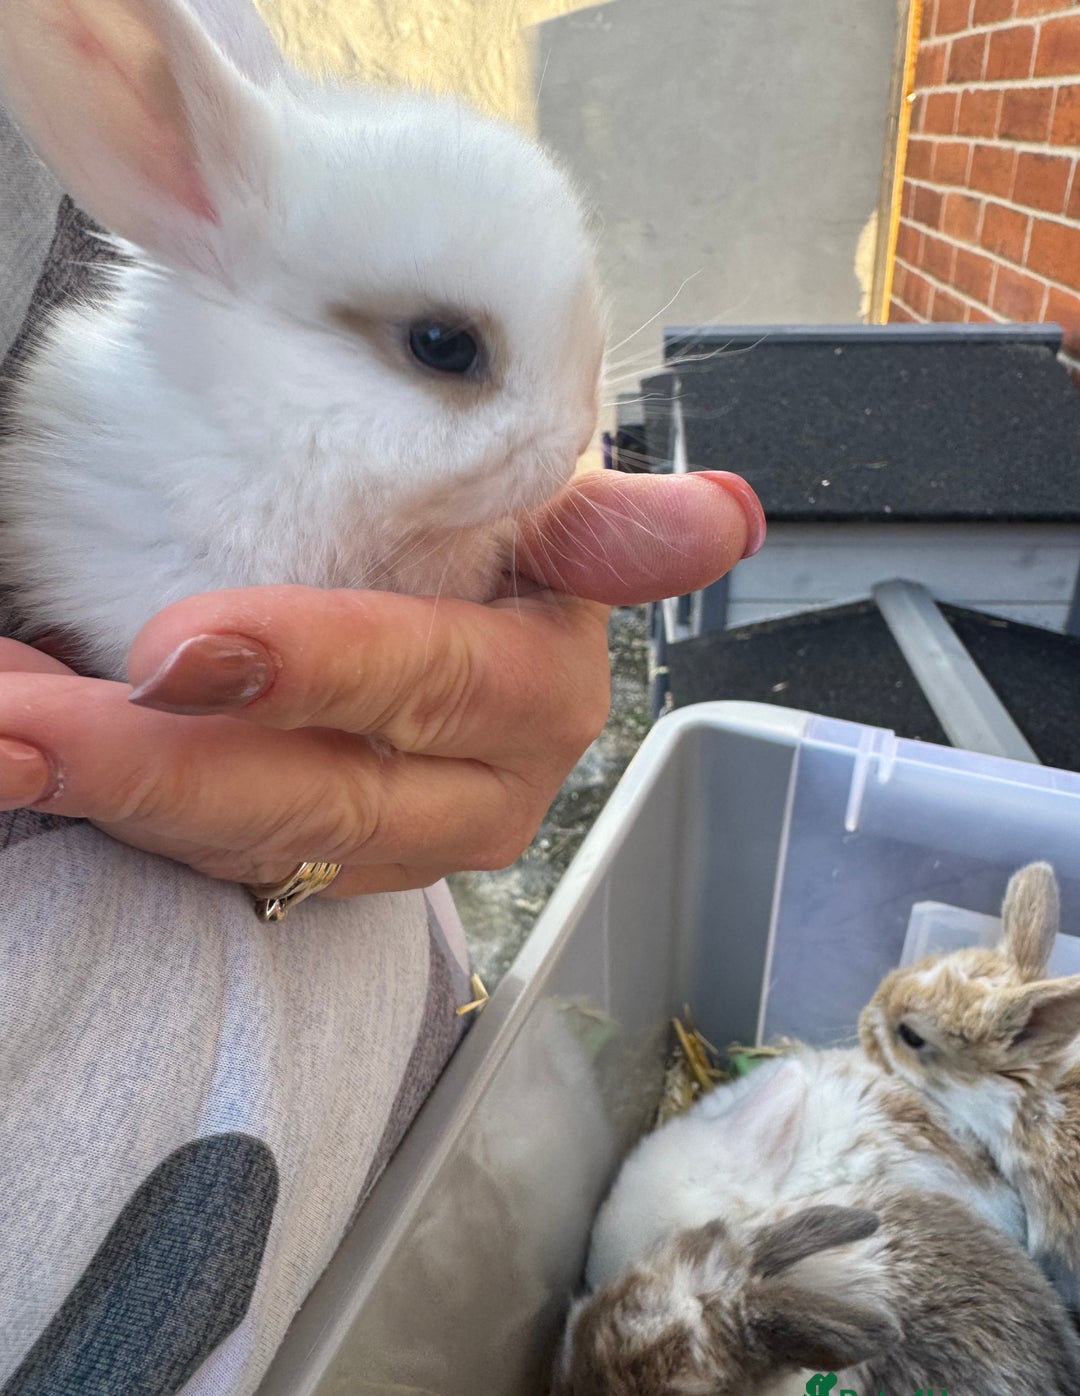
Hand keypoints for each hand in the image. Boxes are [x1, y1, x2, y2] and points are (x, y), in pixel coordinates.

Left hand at [0, 470, 762, 895]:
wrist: (451, 592)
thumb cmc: (484, 530)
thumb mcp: (539, 511)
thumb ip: (607, 525)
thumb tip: (725, 520)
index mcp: (542, 684)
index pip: (432, 675)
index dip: (320, 665)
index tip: (176, 649)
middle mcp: (487, 782)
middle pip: (322, 790)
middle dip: (160, 761)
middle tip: (18, 717)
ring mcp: (406, 839)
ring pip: (257, 841)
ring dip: (113, 796)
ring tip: (1, 732)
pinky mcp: (341, 867)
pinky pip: (226, 860)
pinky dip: (124, 812)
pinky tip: (38, 754)